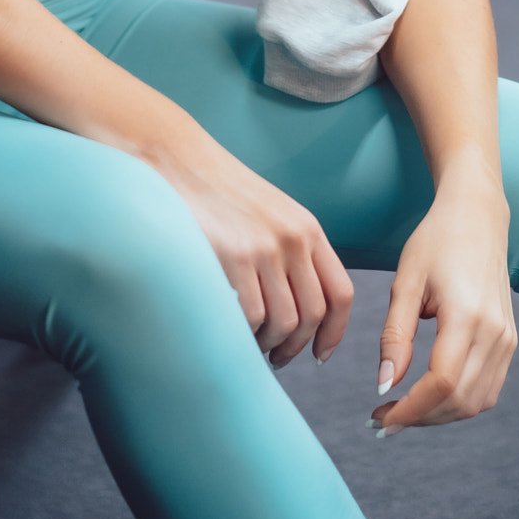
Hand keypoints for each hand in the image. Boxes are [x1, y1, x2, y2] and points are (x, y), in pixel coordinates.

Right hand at [163, 140, 353, 366]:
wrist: (179, 161)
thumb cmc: (218, 193)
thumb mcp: (269, 214)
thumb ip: (290, 252)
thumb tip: (297, 311)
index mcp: (307, 228)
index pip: (340, 294)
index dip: (334, 333)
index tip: (319, 354)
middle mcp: (293, 239)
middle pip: (312, 315)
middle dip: (296, 347)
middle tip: (277, 357)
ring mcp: (264, 248)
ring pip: (283, 322)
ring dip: (268, 345)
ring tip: (251, 345)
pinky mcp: (234, 257)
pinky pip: (249, 317)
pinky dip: (244, 335)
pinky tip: (232, 332)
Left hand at [372, 151, 515, 433]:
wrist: (477, 216)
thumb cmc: (436, 242)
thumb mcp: (405, 282)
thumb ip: (396, 335)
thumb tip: (385, 385)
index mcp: (467, 315)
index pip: (442, 383)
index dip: (410, 410)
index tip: (380, 419)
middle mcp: (495, 333)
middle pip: (460, 401)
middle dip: (420, 418)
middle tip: (383, 419)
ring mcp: (507, 339)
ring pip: (477, 403)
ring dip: (439, 416)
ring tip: (403, 409)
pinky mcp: (509, 341)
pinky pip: (488, 389)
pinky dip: (458, 402)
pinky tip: (429, 395)